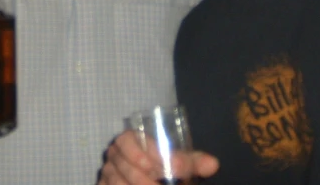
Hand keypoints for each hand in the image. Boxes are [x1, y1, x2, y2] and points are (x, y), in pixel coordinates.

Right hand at [99, 130, 218, 183]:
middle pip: (125, 165)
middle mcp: (114, 155)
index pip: (130, 140)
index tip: (176, 168)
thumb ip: (192, 162)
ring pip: (117, 181)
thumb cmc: (160, 167)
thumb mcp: (176, 163)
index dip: (150, 152)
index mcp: (128, 140)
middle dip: (146, 179)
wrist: (145, 179)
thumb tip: (212, 164)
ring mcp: (107, 174)